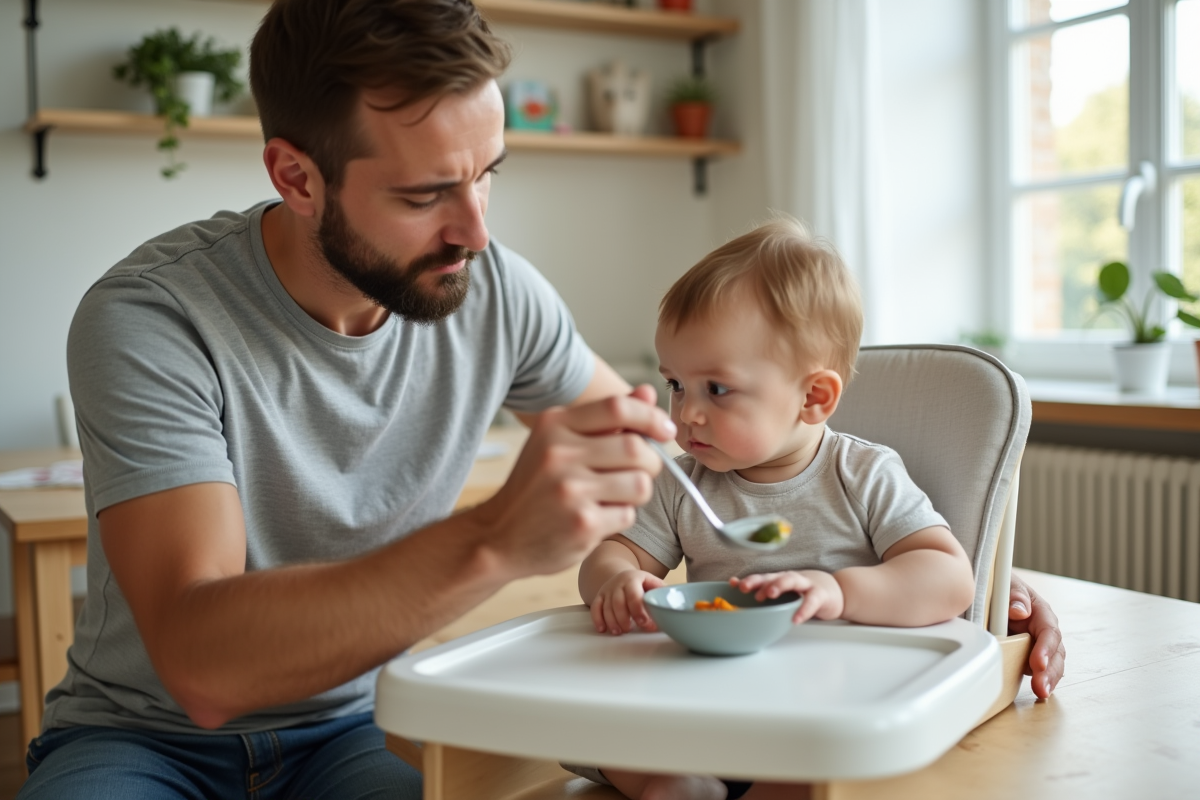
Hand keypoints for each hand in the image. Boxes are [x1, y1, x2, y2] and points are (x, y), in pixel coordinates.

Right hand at [478, 385, 674, 577]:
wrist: (498, 536)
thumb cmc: (535, 486)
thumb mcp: (560, 441)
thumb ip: (605, 418)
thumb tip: (648, 392)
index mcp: (554, 425)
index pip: (618, 407)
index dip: (651, 416)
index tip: (665, 429)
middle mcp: (559, 453)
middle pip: (637, 447)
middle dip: (651, 460)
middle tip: (642, 470)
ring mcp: (570, 490)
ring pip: (640, 483)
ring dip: (638, 491)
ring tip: (617, 495)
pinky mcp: (582, 524)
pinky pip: (628, 514)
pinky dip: (620, 516)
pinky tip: (598, 517)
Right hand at [591, 569, 664, 634]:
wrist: (623, 577)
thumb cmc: (642, 585)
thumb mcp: (653, 584)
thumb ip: (662, 594)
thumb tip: (671, 609)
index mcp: (634, 579)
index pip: (634, 595)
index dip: (639, 611)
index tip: (645, 623)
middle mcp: (618, 584)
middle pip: (618, 602)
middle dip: (624, 618)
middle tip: (631, 630)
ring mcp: (607, 590)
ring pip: (606, 607)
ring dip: (612, 622)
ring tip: (620, 632)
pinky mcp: (599, 597)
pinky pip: (595, 608)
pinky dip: (598, 619)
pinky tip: (603, 629)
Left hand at [730, 570, 844, 623]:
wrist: (834, 591)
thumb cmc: (803, 594)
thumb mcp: (784, 595)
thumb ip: (765, 595)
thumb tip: (738, 597)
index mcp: (779, 580)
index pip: (761, 578)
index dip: (747, 580)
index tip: (733, 585)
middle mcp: (790, 579)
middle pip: (772, 576)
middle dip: (758, 581)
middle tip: (746, 588)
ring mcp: (806, 584)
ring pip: (791, 580)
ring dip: (779, 585)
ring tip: (769, 594)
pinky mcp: (820, 595)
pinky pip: (811, 601)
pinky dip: (803, 610)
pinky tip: (796, 619)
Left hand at [1007, 574, 1064, 698]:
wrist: (994, 591)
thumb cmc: (1003, 586)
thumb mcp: (1008, 584)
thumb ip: (1015, 595)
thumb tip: (1020, 611)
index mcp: (1041, 612)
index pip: (1049, 632)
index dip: (1045, 649)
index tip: (1038, 663)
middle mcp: (1044, 630)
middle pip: (1055, 653)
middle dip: (1049, 672)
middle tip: (1040, 687)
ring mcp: (1038, 644)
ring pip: (1051, 664)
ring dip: (1048, 680)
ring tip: (1041, 693)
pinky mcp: (1029, 654)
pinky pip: (1039, 669)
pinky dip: (1041, 680)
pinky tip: (1039, 691)